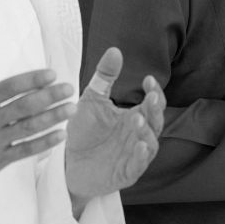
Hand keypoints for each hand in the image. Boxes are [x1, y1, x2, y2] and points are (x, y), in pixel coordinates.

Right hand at [0, 32, 74, 187]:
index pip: (8, 88)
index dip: (31, 80)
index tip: (50, 74)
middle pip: (24, 107)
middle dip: (50, 97)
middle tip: (68, 88)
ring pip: (29, 128)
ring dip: (53, 118)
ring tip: (71, 109)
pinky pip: (25, 151)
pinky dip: (44, 143)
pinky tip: (60, 135)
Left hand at [65, 47, 164, 207]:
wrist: (69, 162)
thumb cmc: (85, 130)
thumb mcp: (92, 100)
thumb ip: (104, 77)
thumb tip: (115, 50)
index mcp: (135, 117)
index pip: (152, 103)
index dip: (154, 91)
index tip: (148, 78)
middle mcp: (138, 135)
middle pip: (156, 121)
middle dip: (154, 109)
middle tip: (150, 96)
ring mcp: (134, 155)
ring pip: (149, 144)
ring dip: (146, 131)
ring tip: (137, 118)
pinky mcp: (126, 173)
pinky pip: (138, 165)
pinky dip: (141, 156)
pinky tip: (139, 146)